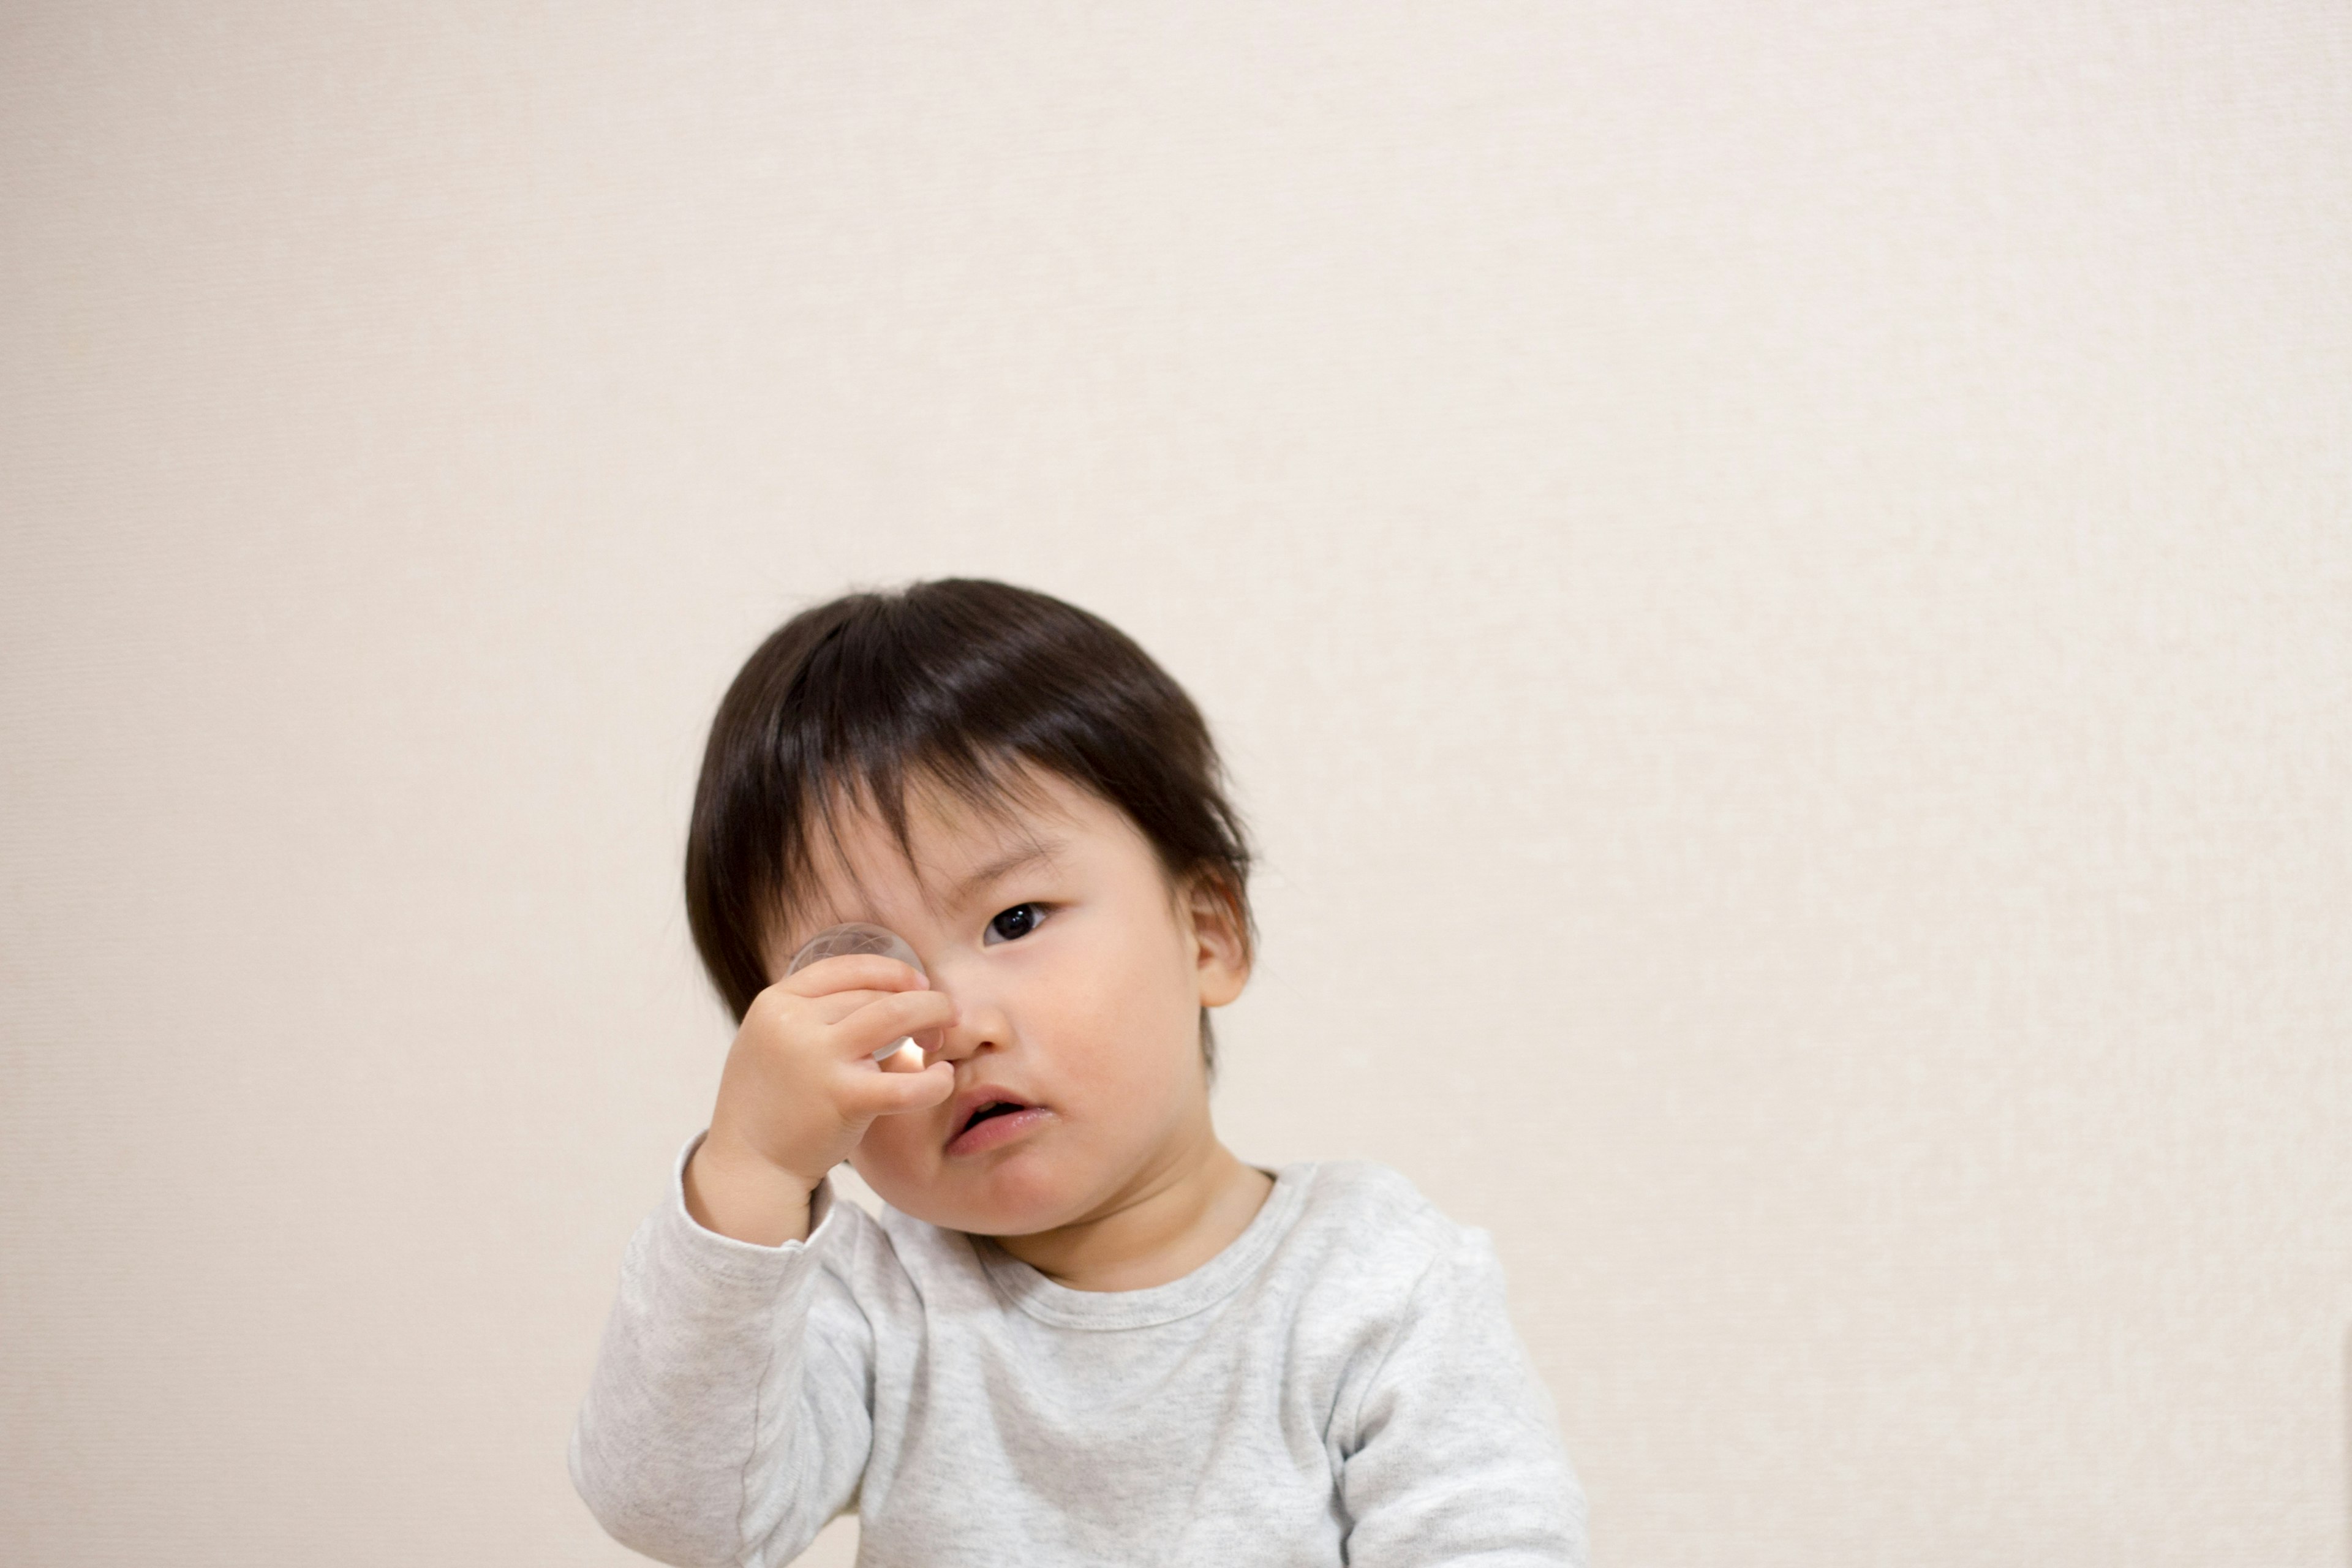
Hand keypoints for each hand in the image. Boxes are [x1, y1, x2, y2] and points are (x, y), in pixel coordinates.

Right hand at [684, 953, 954, 1244]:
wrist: (749, 1165)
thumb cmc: (771, 1102)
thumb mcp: (772, 1039)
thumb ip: (811, 1012)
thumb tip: (878, 988)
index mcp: (775, 1003)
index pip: (847, 968)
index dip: (892, 971)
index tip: (918, 984)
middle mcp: (793, 1023)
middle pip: (876, 993)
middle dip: (918, 1002)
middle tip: (939, 1021)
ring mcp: (818, 1059)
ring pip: (896, 1015)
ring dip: (933, 1017)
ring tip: (943, 1037)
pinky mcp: (843, 1099)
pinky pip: (905, 1083)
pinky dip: (935, 1080)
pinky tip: (944, 1078)